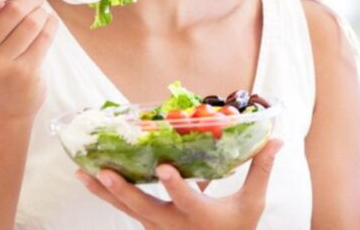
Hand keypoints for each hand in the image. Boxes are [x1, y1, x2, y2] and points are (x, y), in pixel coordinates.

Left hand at [76, 139, 283, 229]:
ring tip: (82, 172)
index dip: (175, 185)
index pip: (186, 200)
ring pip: (126, 209)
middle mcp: (173, 225)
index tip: (163, 167)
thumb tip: (277, 139)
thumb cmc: (238, 228)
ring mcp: (158, 228)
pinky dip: (109, 195)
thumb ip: (261, 170)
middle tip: (103, 171)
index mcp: (200, 217)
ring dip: (104, 192)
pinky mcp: (150, 226)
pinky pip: (126, 210)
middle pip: (142, 208)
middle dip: (122, 190)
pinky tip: (93, 178)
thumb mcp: (253, 202)